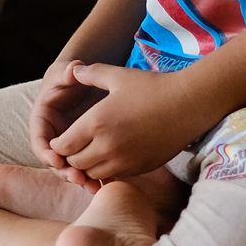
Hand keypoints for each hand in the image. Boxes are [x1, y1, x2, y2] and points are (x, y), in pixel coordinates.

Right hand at [30, 59, 107, 186]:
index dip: (46, 153)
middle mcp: (52, 137)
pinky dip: (95, 177)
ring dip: (80, 179)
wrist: (84, 84)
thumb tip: (73, 70)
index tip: (56, 161)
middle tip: (78, 180)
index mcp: (42, 121)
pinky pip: (87, 167)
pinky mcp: (83, 150)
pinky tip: (107, 184)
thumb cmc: (70, 77)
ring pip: (70, 168)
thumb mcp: (66, 73)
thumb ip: (67, 72)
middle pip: (54, 161)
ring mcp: (68, 146)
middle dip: (64, 172)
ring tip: (94, 187)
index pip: (40, 141)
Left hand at [50, 62, 211, 184]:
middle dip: (70, 156)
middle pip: (75, 163)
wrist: (188, 105)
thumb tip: (74, 69)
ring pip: (93, 174)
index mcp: (96, 124)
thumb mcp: (116, 76)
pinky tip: (110, 156)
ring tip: (90, 151)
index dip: (58, 143)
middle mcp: (107, 147)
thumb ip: (90, 73)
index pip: (62, 146)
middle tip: (74, 145)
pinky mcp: (140, 168)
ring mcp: (125, 161)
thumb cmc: (151, 87)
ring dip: (87, 165)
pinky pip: (113, 176)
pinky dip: (106, 170)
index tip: (62, 135)